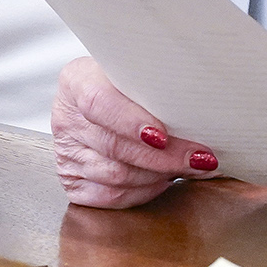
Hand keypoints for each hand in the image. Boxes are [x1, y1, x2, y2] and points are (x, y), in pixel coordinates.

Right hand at [51, 57, 217, 208]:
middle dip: (163, 157)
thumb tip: (200, 108)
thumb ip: (157, 84)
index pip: (98, 103)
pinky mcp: (72, 180)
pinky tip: (164, 180)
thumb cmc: (132, 82)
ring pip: (115, 175)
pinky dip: (143, 192)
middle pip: (114, 146)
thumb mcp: (139, 70)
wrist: (109, 96)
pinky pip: (109, 196)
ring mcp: (66, 152)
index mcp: (77, 81)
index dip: (131, 122)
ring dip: (158, 175)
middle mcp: (66, 117)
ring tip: (190, 167)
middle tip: (200, 157)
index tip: (163, 135)